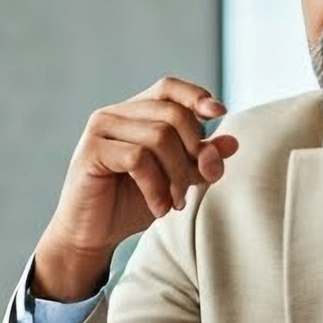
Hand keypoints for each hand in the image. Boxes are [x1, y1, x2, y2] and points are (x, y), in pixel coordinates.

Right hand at [33, 77, 239, 300]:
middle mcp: (115, 114)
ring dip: (177, 175)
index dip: (196, 96)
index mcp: (135, 112)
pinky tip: (159, 208)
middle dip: (194, 151)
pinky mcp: (91, 151)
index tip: (220, 113)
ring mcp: (100, 129)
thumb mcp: (175, 181)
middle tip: (197, 184)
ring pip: (159, 136)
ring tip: (176, 203)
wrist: (90, 235)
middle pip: (172, 115)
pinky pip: (138, 159)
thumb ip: (199, 161)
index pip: (169, 88)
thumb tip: (232, 143)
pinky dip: (156, 186)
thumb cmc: (130, 204)